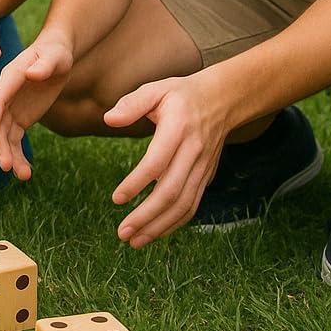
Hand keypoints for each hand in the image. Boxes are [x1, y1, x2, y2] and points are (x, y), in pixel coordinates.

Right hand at [0, 37, 73, 180]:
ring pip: (5, 136)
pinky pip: (15, 140)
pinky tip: (26, 172)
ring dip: (11, 155)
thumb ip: (42, 65)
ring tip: (23, 175)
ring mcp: (11, 109)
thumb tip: (30, 74)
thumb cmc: (54, 53)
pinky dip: (19, 155)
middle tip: (6, 166)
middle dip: (0, 145)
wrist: (56, 56)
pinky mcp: (20, 118)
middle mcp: (5, 96)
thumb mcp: (53, 57)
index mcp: (9, 79)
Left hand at [105, 73, 228, 247]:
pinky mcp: (206, 177)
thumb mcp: (155, 89)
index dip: (137, 183)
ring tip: (134, 241)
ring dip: (159, 226)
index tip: (116, 199)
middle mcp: (193, 152)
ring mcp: (202, 168)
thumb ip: (132, 104)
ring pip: (183, 205)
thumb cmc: (180, 95)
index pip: (157, 162)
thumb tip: (108, 119)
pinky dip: (174, 223)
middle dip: (146, 216)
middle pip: (171, 192)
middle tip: (122, 232)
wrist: (222, 100)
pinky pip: (192, 206)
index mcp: (178, 130)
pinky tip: (154, 233)